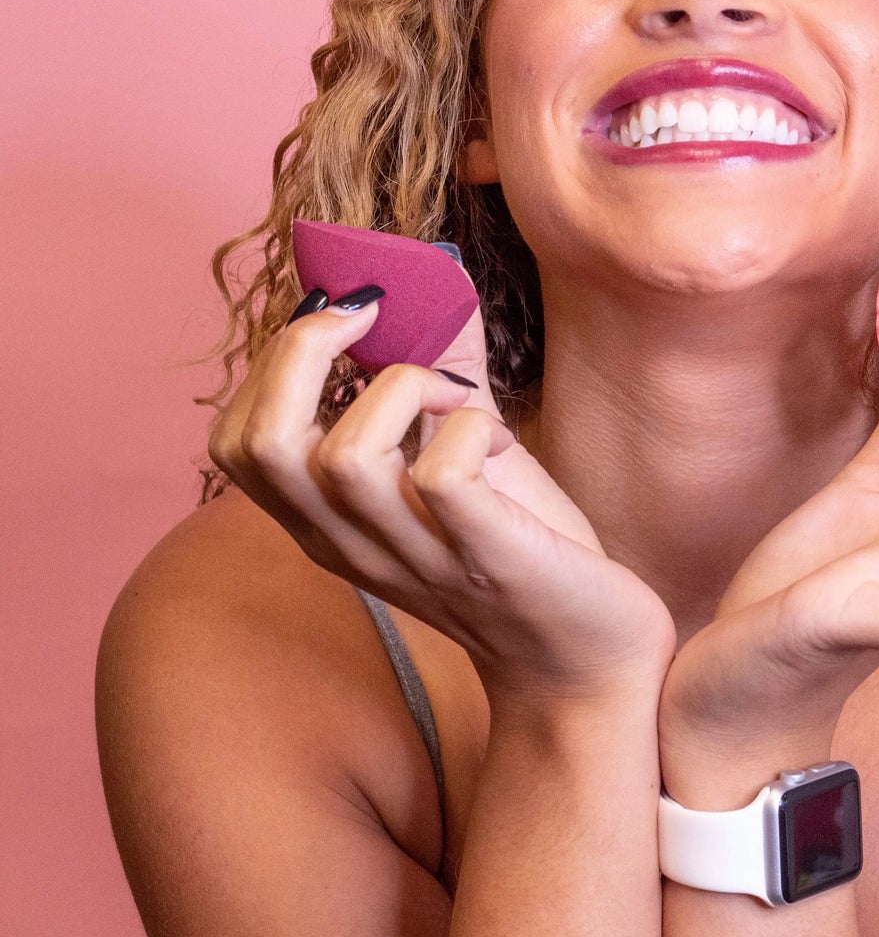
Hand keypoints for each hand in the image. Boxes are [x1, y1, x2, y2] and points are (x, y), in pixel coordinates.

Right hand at [208, 287, 676, 705]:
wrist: (585, 656)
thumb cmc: (522, 548)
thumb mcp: (461, 458)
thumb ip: (434, 382)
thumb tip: (435, 280)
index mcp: (330, 523)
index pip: (236, 442)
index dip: (273, 362)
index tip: (348, 319)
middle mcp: (353, 546)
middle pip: (261, 442)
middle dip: (303, 350)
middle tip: (376, 320)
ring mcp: (414, 557)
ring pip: (343, 457)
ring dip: (405, 389)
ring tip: (458, 400)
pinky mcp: (484, 559)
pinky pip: (441, 476)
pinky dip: (469, 430)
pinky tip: (498, 441)